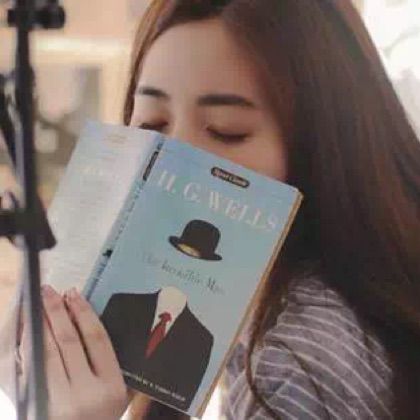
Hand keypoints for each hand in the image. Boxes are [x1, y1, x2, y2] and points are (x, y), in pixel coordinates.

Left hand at [20, 285, 130, 419]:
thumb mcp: (117, 397)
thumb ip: (108, 365)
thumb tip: (82, 321)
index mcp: (112, 388)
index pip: (98, 339)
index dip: (84, 312)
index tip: (74, 294)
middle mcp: (86, 395)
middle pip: (69, 341)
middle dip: (56, 311)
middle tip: (48, 291)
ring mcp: (58, 405)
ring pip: (43, 354)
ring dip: (36, 324)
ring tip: (32, 304)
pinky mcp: (34, 409)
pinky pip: (23, 372)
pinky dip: (19, 347)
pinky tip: (20, 331)